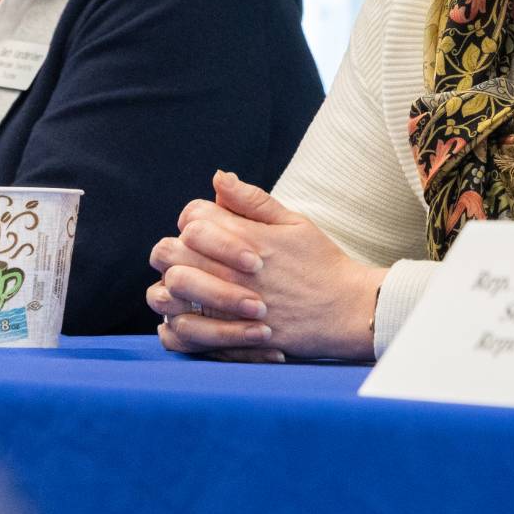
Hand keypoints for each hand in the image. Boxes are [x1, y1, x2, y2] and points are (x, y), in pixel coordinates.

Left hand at [146, 171, 385, 362]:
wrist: (344, 311)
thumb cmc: (321, 263)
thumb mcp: (294, 222)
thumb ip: (253, 201)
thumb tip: (219, 177)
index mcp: (246, 237)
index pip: (192, 216)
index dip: (194, 218)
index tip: (207, 229)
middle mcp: (230, 270)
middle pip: (169, 251)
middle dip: (175, 250)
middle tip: (191, 257)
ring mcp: (227, 306)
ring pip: (169, 290)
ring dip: (172, 286)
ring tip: (190, 288)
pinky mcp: (228, 337)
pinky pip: (181, 332)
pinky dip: (176, 324)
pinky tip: (189, 317)